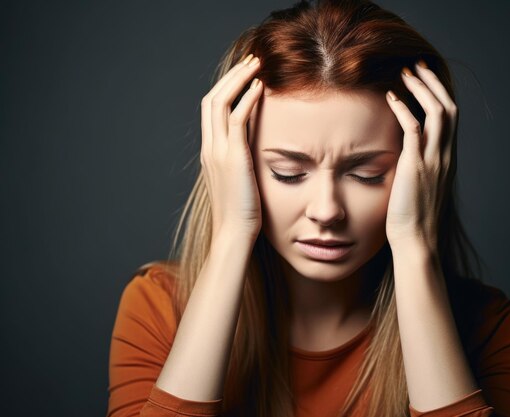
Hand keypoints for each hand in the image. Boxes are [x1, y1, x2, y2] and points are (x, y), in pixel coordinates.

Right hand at [200, 54, 264, 238]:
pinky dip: (248, 99)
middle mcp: (210, 147)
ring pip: (220, 102)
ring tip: (256, 64)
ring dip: (239, 79)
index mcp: (210, 152)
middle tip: (251, 61)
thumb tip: (256, 153)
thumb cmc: (242, 213)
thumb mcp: (240, 182)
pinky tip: (261, 87)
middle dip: (231, 76)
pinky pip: (237, 119)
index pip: (211, 110)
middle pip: (212, 99)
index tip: (244, 75)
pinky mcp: (233, 157)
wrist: (234, 233)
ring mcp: (218, 151)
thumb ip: (242, 162)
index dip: (226, 88)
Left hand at [384, 60, 457, 252]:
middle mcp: (445, 155)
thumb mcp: (420, 186)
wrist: (417, 240)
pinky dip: (404, 109)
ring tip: (406, 73)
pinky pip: (414, 128)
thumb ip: (417, 165)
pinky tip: (392, 98)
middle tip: (417, 66)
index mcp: (446, 158)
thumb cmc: (413, 218)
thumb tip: (404, 153)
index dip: (439, 94)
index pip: (450, 117)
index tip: (424, 78)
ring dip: (422, 88)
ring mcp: (433, 160)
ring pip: (437, 112)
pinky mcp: (417, 166)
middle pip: (448, 107)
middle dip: (433, 82)